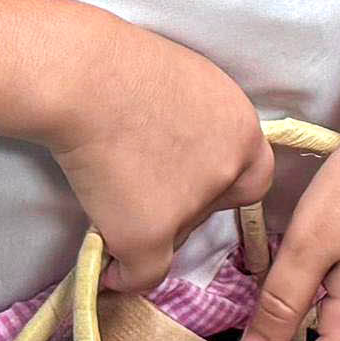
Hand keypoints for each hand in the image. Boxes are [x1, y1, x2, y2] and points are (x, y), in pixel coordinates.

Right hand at [40, 19, 273, 296]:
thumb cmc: (124, 64)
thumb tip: (184, 149)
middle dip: (183, 205)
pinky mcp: (149, 234)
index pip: (253, 176)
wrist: (85, 79)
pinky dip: (125, 276)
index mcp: (243, 129)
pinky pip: (143, 273)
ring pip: (174, 237)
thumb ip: (204, 122)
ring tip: (112, 193)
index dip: (223, 182)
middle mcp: (227, 170)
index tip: (192, 181)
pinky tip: (110, 269)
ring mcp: (191, 206)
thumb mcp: (189, 84)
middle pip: (212, 207)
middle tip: (142, 186)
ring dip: (149, 225)